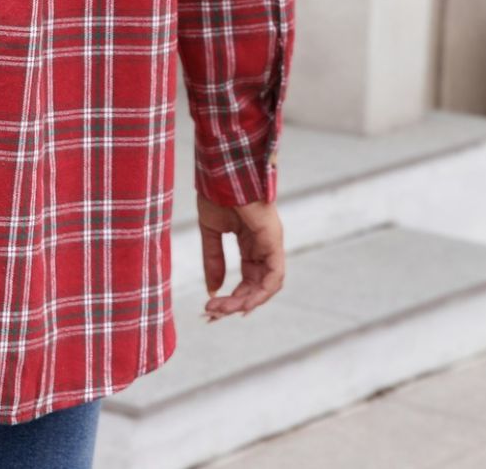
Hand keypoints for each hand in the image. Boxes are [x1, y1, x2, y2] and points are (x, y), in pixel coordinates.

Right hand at [197, 193, 284, 320]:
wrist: (222, 171)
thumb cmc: (217, 193)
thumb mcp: (211, 231)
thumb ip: (213, 260)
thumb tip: (213, 288)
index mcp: (251, 244)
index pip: (247, 279)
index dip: (233, 297)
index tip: (211, 307)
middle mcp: (264, 247)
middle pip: (256, 287)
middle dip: (235, 304)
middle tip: (212, 314)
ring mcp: (270, 244)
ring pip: (266, 286)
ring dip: (245, 302)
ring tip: (222, 309)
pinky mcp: (273, 241)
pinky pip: (274, 276)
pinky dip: (261, 293)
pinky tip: (242, 303)